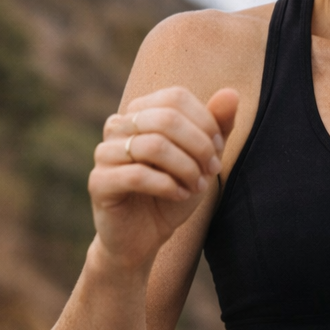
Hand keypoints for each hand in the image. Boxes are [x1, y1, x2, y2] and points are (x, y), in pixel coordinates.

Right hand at [88, 87, 238, 269]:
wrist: (145, 236)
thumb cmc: (173, 192)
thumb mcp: (201, 158)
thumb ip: (216, 126)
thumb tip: (231, 92)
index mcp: (140, 112)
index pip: (176, 98)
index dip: (204, 123)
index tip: (217, 151)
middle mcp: (118, 126)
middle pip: (166, 118)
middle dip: (199, 146)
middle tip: (212, 171)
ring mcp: (104, 153)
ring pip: (153, 145)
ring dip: (186, 168)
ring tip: (197, 187)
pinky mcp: (99, 182)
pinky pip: (137, 175)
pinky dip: (168, 186)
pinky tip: (179, 195)